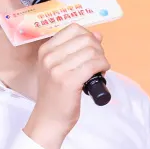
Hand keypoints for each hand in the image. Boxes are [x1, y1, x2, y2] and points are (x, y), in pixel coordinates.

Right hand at [23, 24, 109, 148]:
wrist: (48, 119)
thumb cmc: (55, 95)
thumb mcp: (58, 68)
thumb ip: (75, 50)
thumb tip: (97, 35)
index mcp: (45, 51)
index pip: (73, 29)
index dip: (88, 36)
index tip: (91, 50)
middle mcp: (49, 57)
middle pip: (85, 38)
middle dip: (97, 48)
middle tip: (97, 62)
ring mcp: (57, 69)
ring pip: (92, 51)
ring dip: (101, 59)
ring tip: (98, 70)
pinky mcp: (69, 81)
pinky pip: (95, 64)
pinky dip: (103, 66)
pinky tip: (102, 74)